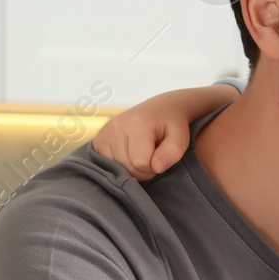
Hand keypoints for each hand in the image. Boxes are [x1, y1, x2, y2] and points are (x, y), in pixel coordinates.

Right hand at [92, 85, 235, 178]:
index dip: (154, 168)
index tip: (161, 158)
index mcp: (137, 124)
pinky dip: (120, 165)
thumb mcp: (180, 137)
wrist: (160, 109)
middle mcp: (116, 126)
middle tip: (153, 157)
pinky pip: (107, 165)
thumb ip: (173, 152)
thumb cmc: (172, 124)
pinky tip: (130, 154)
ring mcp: (104, 132)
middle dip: (143, 170)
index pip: (140, 163)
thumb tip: (157, 168)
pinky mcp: (98, 140)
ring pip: (117, 169)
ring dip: (132, 168)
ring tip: (142, 153)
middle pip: (127, 168)